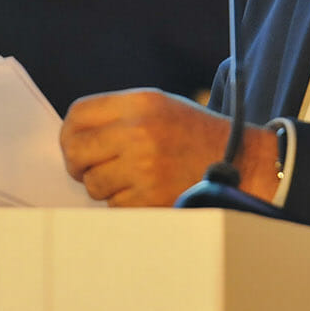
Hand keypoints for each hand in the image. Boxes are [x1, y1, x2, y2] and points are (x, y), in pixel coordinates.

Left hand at [59, 88, 279, 206]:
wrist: (240, 163)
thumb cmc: (193, 134)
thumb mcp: (160, 107)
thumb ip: (118, 116)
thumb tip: (72, 137)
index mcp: (141, 104)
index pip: (78, 115)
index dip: (69, 132)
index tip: (75, 144)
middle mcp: (139, 132)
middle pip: (76, 150)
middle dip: (77, 163)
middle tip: (88, 168)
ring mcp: (144, 168)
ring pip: (93, 184)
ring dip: (104, 186)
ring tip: (130, 178)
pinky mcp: (150, 199)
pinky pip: (114, 206)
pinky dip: (124, 203)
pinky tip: (146, 192)